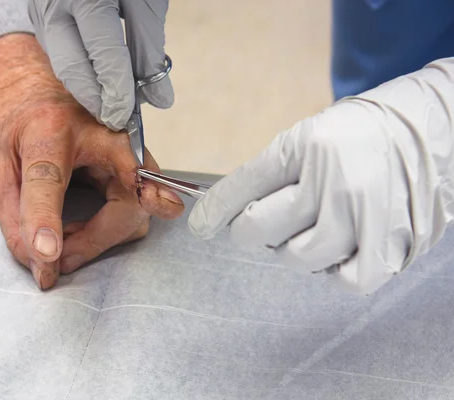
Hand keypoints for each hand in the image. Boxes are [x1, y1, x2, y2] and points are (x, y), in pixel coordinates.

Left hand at [0, 34, 183, 289]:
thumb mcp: (2, 165)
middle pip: (121, 204)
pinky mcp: (142, 167)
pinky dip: (112, 230)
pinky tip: (86, 227)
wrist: (49, 91)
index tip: (48, 252)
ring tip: (67, 236)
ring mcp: (131, 150)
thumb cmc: (25, 124)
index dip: (46, 217)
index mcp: (50, 129)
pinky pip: (138, 213)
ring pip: (137, 214)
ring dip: (101, 238)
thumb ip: (15, 216)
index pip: (49, 178)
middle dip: (92, 240)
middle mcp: (105, 134)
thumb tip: (38, 263)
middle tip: (57, 258)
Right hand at [28, 0, 172, 130]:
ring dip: (88, 90)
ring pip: (62, 64)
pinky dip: (80, 72)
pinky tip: (99, 80)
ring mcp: (42, 10)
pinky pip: (59, 53)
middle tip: (118, 119)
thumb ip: (150, 50)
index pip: (104, 56)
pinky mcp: (40, 16)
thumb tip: (158, 98)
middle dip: (96, 102)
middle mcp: (55, 5)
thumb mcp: (145, 0)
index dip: (118, 93)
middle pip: (71, 69)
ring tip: (114, 101)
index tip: (129, 117)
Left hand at [189, 58, 453, 294]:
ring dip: (293, 249)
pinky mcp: (392, 243)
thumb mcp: (309, 137)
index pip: (243, 185)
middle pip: (261, 229)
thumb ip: (270, 173)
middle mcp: (332, 181)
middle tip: (264, 222)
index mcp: (306, 147)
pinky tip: (336, 249)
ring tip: (309, 229)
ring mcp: (363, 215)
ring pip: (299, 258)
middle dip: (252, 230)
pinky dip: (334, 271)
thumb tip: (225, 211)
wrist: (430, 129)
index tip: (200, 226)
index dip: (214, 211)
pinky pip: (347, 279)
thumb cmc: (360, 136)